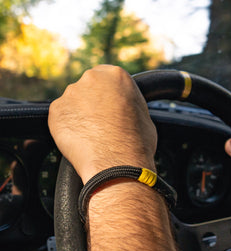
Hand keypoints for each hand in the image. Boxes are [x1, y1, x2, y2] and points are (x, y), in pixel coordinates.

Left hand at [48, 65, 156, 182]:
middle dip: (91, 102)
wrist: (117, 164)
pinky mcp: (56, 110)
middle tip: (98, 122)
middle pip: (87, 87)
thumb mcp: (142, 114)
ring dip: (78, 114)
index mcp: (116, 75)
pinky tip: (79, 139)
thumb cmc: (136, 143)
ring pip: (73, 102)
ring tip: (90, 135)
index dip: (105, 95)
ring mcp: (71, 93)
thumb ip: (128, 102)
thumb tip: (124, 107)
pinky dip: (66, 126)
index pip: (105, 77)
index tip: (105, 106)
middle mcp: (91, 78)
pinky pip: (60, 116)